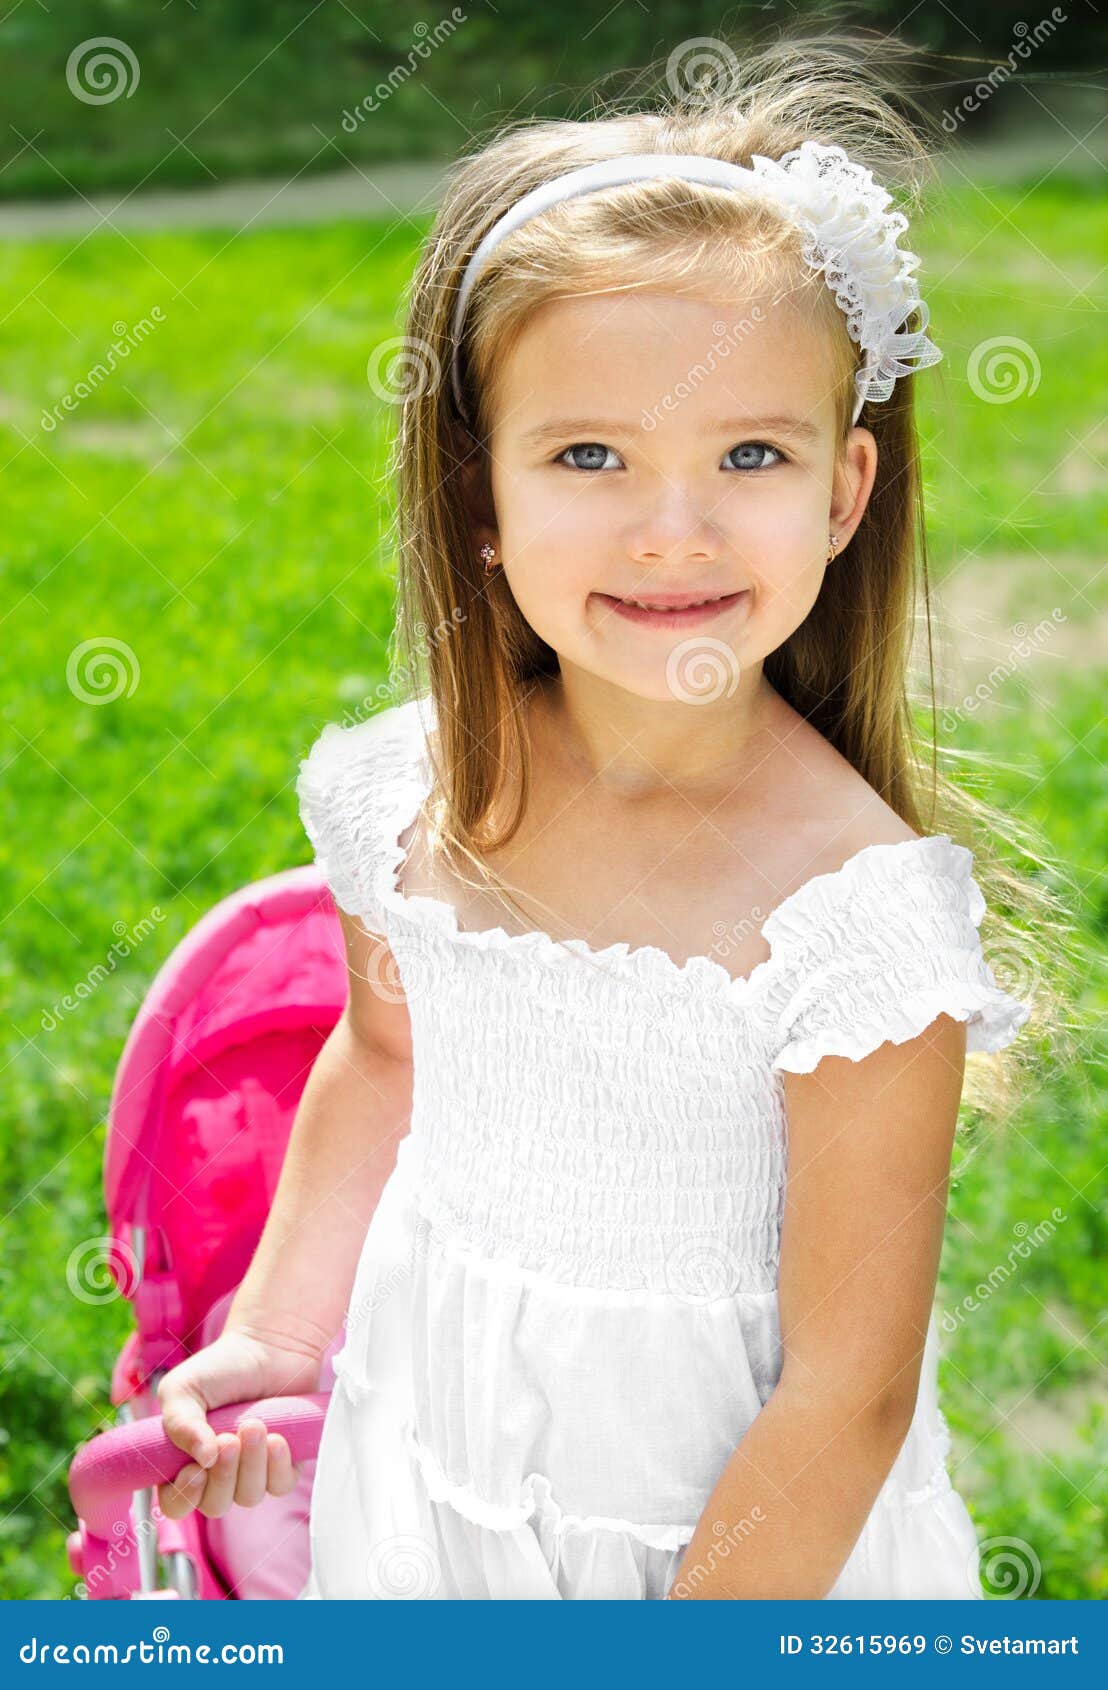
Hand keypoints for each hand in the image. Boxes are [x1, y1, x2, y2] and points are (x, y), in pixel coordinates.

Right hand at [156, 1327, 321, 1519]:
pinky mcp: (283, 1463)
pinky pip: (280, 1485)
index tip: (195, 1469)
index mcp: (184, 1460)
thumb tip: (203, 1460)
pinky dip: (278, 1465)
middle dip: (223, 1476)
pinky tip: (277, 1438)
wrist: (269, 1346)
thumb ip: (180, 1424)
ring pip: (249, 1496)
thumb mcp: (183, 1388)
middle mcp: (216, 1473)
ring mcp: (251, 1470)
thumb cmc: (221, 1367)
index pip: (176, 1503)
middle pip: (215, 1505)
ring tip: (255, 1425)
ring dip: (251, 1464)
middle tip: (229, 1439)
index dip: (184, 1496)